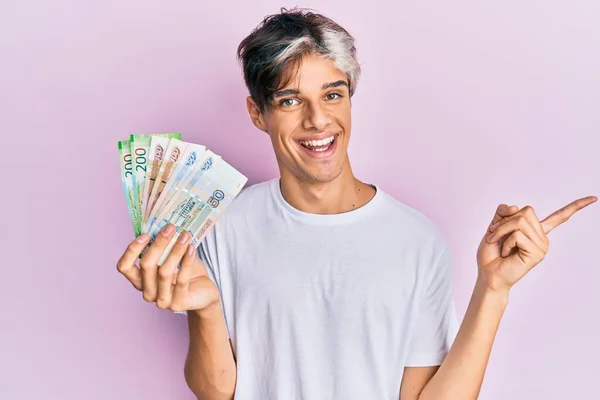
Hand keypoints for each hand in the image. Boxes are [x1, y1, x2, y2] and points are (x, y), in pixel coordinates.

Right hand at [116, 223, 219, 312]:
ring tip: (186, 235)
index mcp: (140, 280)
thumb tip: (161, 224)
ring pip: (164, 272)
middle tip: (171, 227)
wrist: (205, 293)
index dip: (132, 250)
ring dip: (175, 250)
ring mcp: (162, 301)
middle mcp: (148, 292)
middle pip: (146, 266)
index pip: (124, 267)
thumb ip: (163, 247)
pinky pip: (182, 279)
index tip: (146, 234)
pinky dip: (187, 261)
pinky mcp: (179, 303)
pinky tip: (192, 248)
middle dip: (159, 243)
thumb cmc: (185, 272)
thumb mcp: (171, 258)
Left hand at [476, 196, 596, 292]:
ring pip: (520, 221)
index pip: (559, 217)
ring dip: (501, 231)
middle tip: (494, 235)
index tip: (593, 198)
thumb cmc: (491, 253)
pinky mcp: (537, 253)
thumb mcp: (494, 226)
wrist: (488, 274)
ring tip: (499, 244)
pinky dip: (506, 242)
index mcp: (535, 231)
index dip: (576, 206)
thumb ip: (504, 212)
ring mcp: (542, 246)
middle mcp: (542, 237)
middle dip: (504, 221)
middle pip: (525, 211)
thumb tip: (516, 206)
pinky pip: (517, 235)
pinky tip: (507, 253)